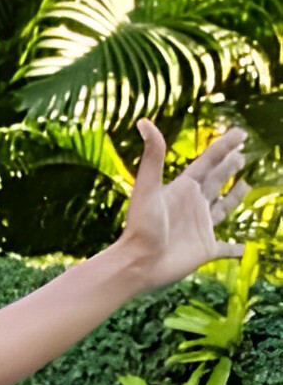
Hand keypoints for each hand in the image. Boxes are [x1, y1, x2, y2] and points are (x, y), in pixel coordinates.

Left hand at [116, 119, 251, 291]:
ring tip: (246, 186)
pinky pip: (226, 249)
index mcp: (183, 188)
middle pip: (216, 180)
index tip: (240, 133)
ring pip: (223, 208)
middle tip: (242, 154)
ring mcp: (201, 227)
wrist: (138, 263)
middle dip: (229, 167)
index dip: (224, 146)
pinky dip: (236, 249)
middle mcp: (193, 205)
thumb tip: (143, 121)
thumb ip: (152, 155)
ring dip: (235, 197)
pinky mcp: (206, 250)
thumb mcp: (148, 188)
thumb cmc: (141, 226)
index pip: (208, 162)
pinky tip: (244, 249)